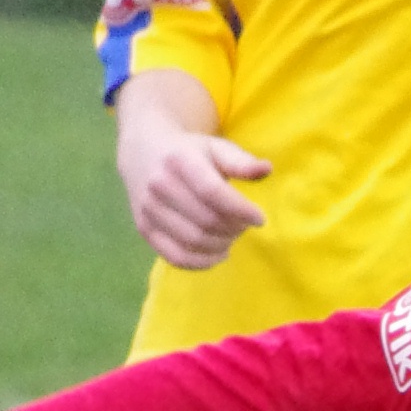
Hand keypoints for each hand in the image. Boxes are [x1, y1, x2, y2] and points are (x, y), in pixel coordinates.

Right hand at [119, 126, 269, 269]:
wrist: (144, 152)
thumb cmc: (189, 152)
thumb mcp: (215, 148)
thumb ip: (241, 162)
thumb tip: (267, 169)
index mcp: (179, 160)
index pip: (213, 192)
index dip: (240, 210)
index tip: (260, 218)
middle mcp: (159, 185)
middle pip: (206, 221)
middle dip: (233, 229)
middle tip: (244, 226)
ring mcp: (149, 209)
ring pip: (194, 241)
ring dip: (221, 245)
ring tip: (232, 236)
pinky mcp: (145, 229)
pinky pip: (177, 257)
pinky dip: (203, 262)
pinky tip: (219, 253)